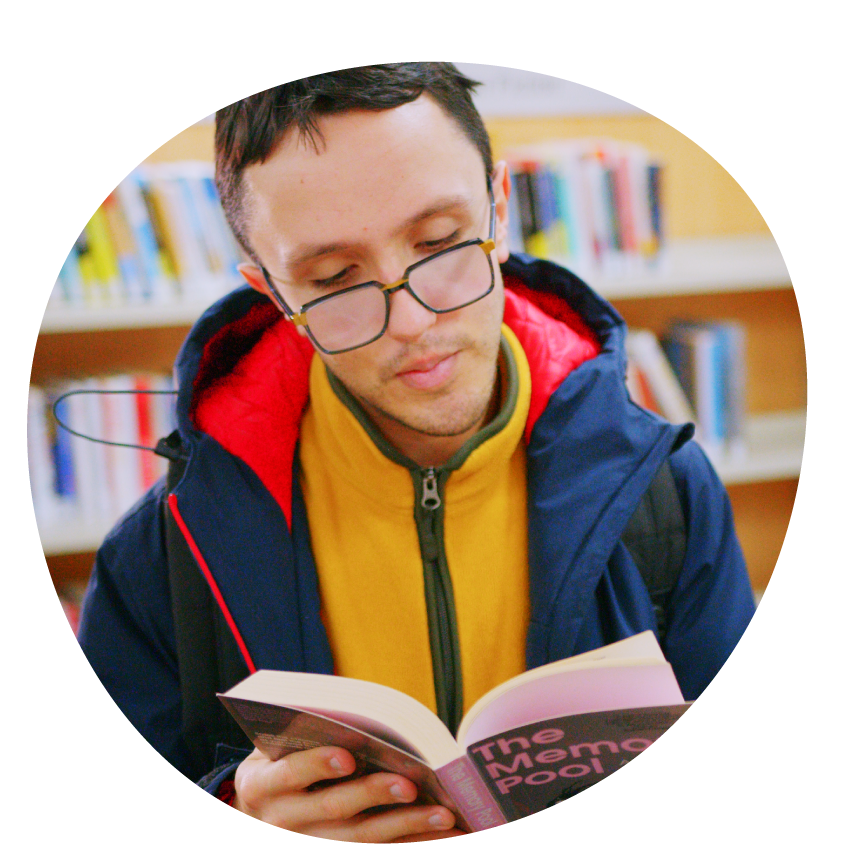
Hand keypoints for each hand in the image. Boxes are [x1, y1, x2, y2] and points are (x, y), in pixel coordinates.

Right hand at [232, 746, 466, 840]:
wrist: (254, 819)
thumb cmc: (275, 765)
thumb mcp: (271, 749)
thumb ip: (302, 732)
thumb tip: (358, 715)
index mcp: (261, 786)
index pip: (291, 774)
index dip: (318, 764)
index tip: (347, 756)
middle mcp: (281, 823)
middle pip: (333, 811)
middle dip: (373, 796)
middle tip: (410, 785)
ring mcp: (307, 846)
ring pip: (360, 842)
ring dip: (405, 829)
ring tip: (444, 816)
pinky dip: (410, 845)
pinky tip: (442, 837)